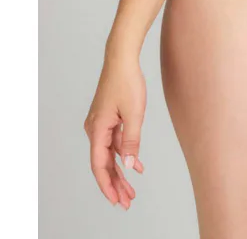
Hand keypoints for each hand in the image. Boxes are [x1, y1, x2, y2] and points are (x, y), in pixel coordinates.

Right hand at [83, 51, 146, 208]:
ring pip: (109, 155)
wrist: (122, 58)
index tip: (116, 201)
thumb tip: (129, 166)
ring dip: (120, 173)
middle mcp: (94, 129)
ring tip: (131, 191)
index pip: (99, 165)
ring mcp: (100, 124)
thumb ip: (132, 141)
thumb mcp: (135, 113)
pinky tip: (136, 166)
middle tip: (127, 203)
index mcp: (97, 129)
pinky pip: (114, 143)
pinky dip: (124, 155)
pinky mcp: (108, 119)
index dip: (107, 185)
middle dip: (115, 185)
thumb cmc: (127, 82)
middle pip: (104, 163)